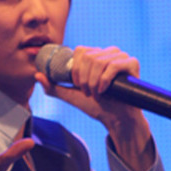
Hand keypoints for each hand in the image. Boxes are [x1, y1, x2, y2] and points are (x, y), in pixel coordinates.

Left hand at [36, 46, 154, 170]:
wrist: (115, 118)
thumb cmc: (96, 106)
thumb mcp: (72, 96)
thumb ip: (54, 87)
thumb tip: (37, 75)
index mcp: (95, 55)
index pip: (80, 51)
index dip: (76, 70)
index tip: (79, 86)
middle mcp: (109, 52)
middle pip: (88, 56)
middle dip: (84, 79)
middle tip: (89, 93)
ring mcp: (121, 56)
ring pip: (99, 61)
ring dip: (94, 82)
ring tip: (98, 94)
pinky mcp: (132, 63)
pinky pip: (113, 65)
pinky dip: (105, 81)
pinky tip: (105, 91)